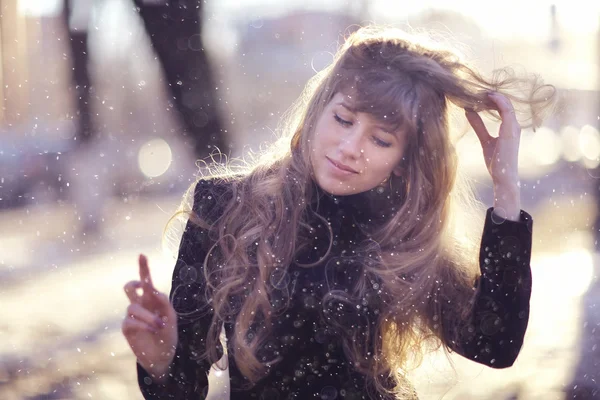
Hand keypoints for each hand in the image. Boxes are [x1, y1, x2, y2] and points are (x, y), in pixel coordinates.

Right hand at [122, 254, 177, 380]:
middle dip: (133, 283)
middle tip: (141, 286)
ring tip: (159, 325)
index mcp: (152, 300)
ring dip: (148, 315)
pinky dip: (143, 324)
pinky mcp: (127, 328)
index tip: (142, 255)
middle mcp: (141, 305)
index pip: (146, 281)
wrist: (162, 357)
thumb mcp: (172, 318)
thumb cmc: (168, 335)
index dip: (143, 268)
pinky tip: (153, 329)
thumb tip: (154, 291)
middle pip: (130, 287)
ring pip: (133, 307)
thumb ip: (165, 303)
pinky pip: (130, 321)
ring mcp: (132, 316)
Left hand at [466, 92, 520, 219]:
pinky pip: (506, 108)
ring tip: (478, 91)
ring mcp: (514, 127)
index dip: (491, 98)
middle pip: (504, 102)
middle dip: (491, 95)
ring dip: (492, 95)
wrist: (503, 177)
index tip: (477, 94)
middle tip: (475, 89)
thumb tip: (469, 112)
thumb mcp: (485, 141)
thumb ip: (479, 126)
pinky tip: (486, 96)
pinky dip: (497, 100)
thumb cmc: (497, 163)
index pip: (502, 106)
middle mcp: (514, 125)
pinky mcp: (511, 129)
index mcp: (510, 127)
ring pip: (506, 103)